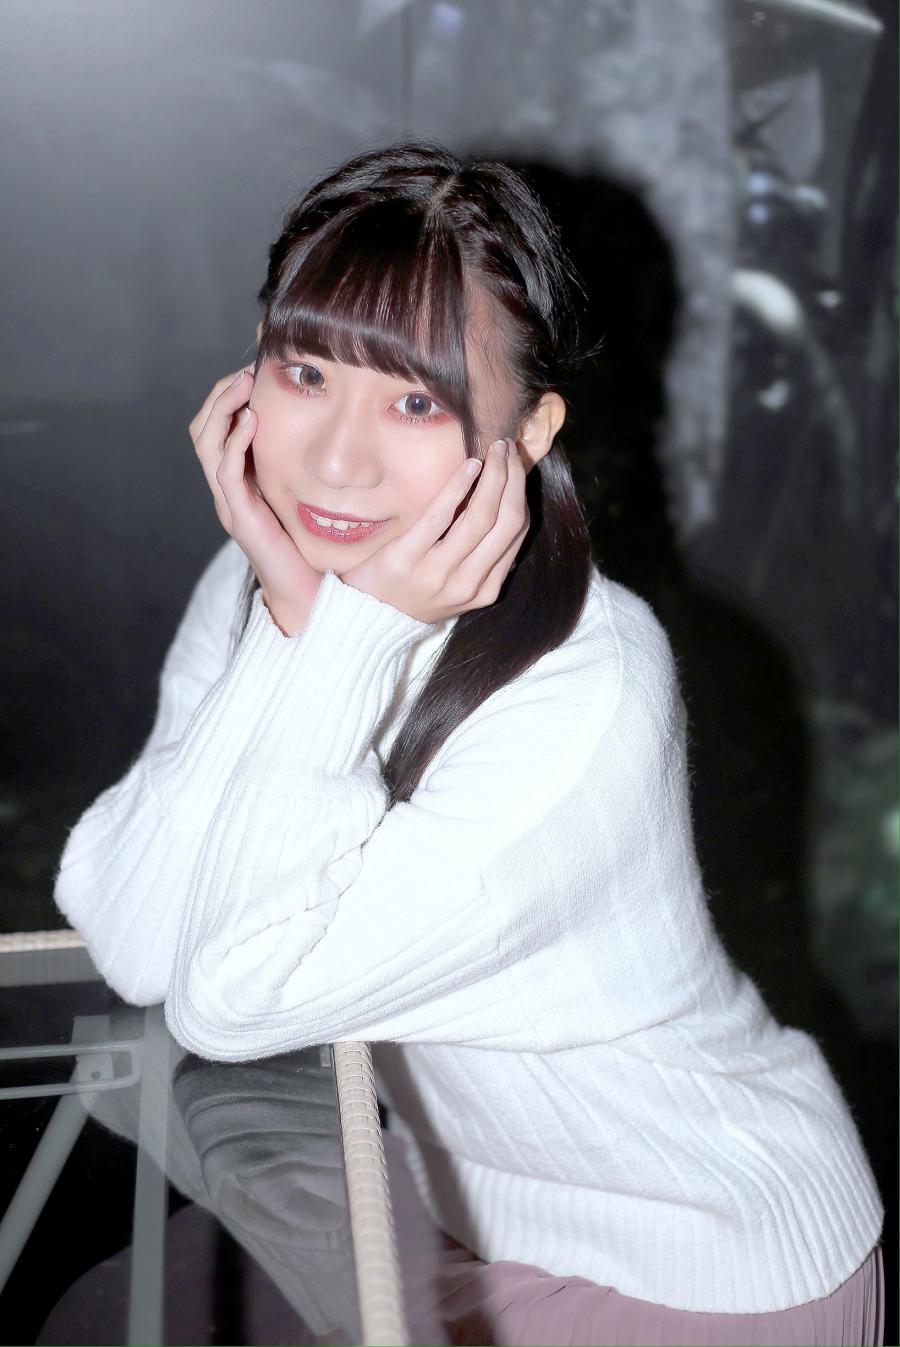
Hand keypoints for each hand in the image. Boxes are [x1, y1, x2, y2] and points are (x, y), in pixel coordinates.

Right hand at [189, 367, 322, 634]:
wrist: (313, 595)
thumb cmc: (318, 544)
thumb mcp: (316, 491)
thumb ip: (317, 460)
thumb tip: (342, 422)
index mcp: (245, 478)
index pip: (219, 425)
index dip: (230, 393)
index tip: (256, 368)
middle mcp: (231, 488)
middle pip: (203, 428)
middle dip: (222, 394)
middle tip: (248, 371)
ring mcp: (231, 502)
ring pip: (206, 444)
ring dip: (223, 408)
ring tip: (244, 385)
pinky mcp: (240, 518)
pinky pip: (226, 473)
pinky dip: (234, 442)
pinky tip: (251, 422)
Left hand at [340, 438, 529, 623]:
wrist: (368, 621)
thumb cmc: (413, 595)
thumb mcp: (456, 588)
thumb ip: (481, 560)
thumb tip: (505, 511)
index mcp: (484, 591)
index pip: (517, 534)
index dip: (521, 494)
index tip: (518, 466)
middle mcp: (467, 584)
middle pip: (506, 522)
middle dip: (513, 479)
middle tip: (509, 450)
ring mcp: (438, 574)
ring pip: (481, 517)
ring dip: (493, 477)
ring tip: (494, 451)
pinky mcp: (407, 560)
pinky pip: (440, 516)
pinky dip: (458, 486)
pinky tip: (469, 465)